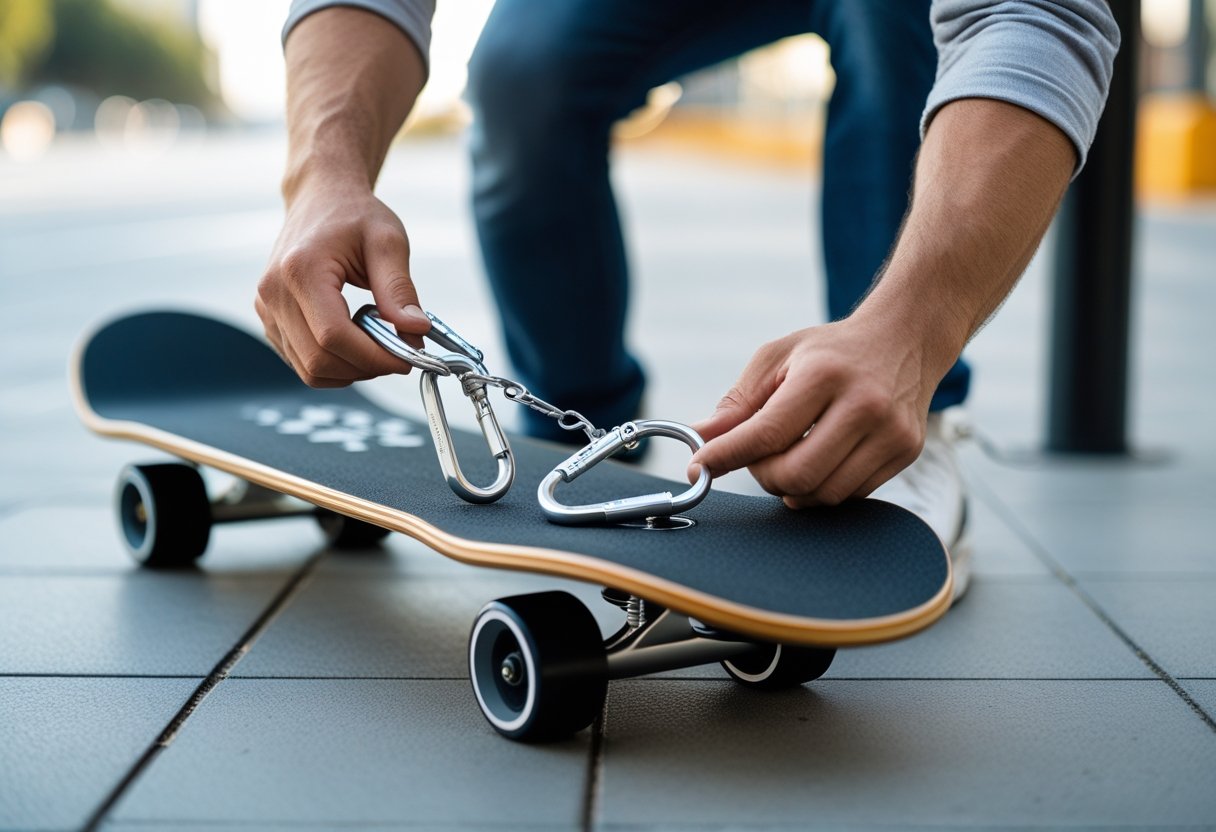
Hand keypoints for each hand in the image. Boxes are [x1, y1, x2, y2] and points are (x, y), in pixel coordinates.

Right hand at [256, 180, 430, 386]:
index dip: (374, 358)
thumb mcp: (387, 242)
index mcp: (300, 270)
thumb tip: (416, 331)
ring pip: (309, 370)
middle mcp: (273, 292)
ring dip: (351, 370)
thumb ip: (399, 288)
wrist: (322, 199)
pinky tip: (357, 341)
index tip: (408, 358)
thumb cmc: (355, 215)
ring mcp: (266, 308)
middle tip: (399, 355)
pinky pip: (302, 362)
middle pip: (319, 360)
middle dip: (366, 367)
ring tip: (378, 344)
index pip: (334, 337)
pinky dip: (335, 364)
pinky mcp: (270, 320)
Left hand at [687, 318, 940, 506]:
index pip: (767, 433)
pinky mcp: (907, 452)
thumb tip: (699, 438)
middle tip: (757, 457)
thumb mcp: (777, 358)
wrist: (904, 338)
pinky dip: (822, 488)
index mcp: (824, 374)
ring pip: (823, 493)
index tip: (698, 468)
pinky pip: (850, 495)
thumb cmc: (831, 350)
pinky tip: (819, 460)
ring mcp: (891, 432)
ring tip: (788, 457)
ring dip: (791, 487)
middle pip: (795, 474)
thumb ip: (737, 403)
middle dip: (763, 475)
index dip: (726, 456)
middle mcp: (864, 404)